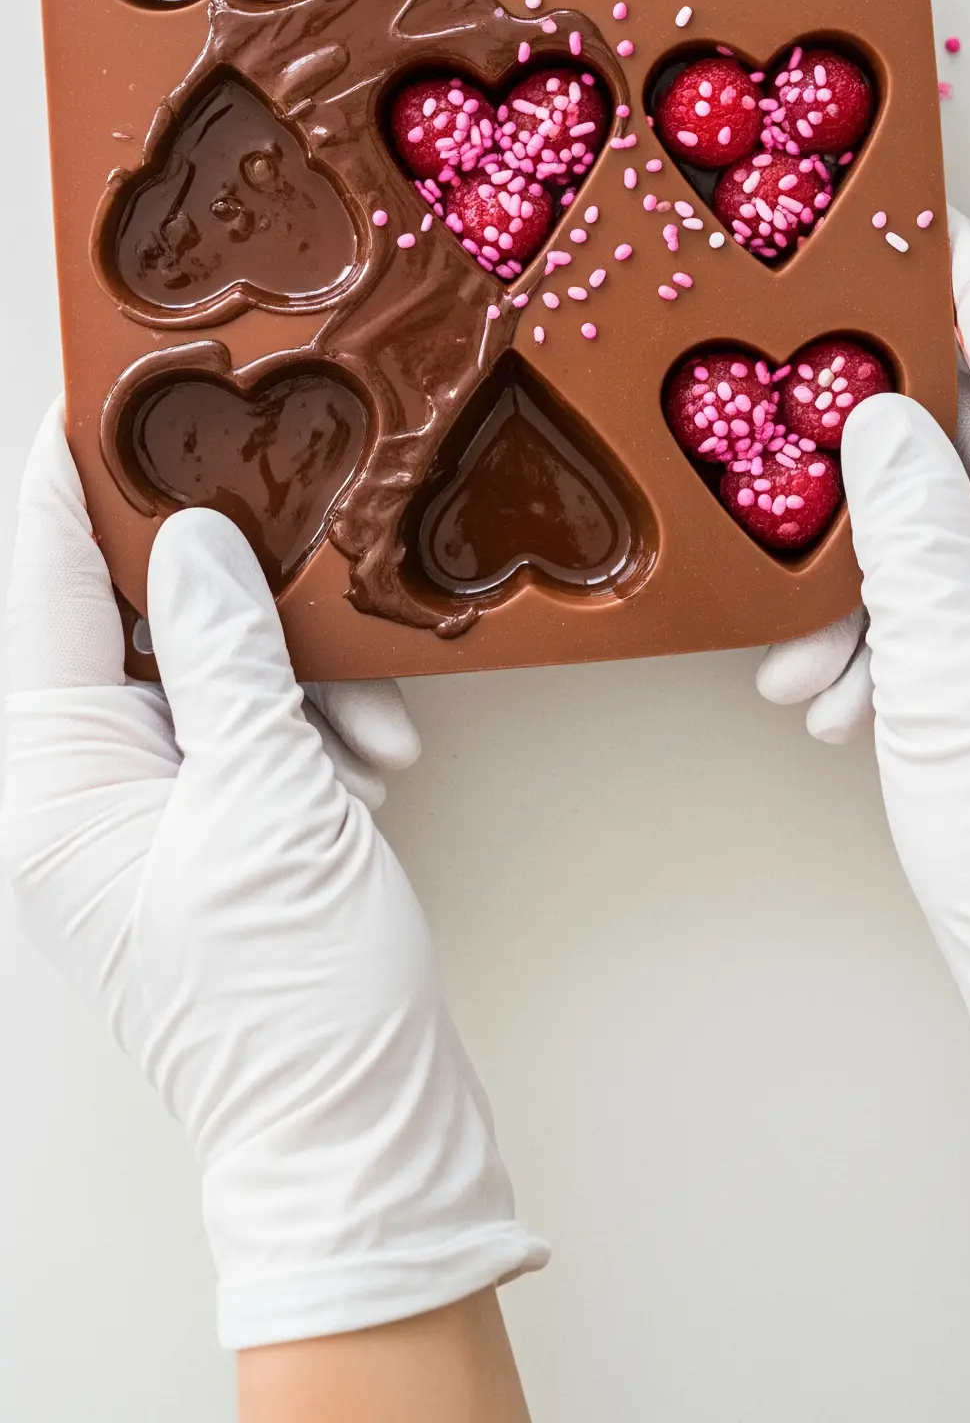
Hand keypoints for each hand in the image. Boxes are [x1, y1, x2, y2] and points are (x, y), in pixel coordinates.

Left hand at [1, 403, 545, 1349]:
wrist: (355, 1139)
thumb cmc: (293, 1001)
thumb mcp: (269, 796)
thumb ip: (227, 652)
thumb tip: (196, 539)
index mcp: (52, 780)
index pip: (42, 586)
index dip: (70, 479)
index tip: (102, 388)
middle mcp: (70, 794)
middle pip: (122, 620)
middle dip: (221, 578)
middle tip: (275, 491)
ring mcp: (130, 820)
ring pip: (195, 673)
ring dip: (287, 671)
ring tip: (363, 716)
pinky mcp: (194, 839)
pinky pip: (234, 733)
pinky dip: (303, 730)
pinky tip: (368, 758)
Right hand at [756, 216, 969, 736]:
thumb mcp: (947, 655)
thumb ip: (906, 517)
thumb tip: (880, 422)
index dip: (969, 285)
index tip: (910, 223)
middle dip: (869, 487)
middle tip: (779, 460)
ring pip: (967, 553)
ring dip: (872, 596)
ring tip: (797, 664)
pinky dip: (907, 649)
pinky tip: (838, 705)